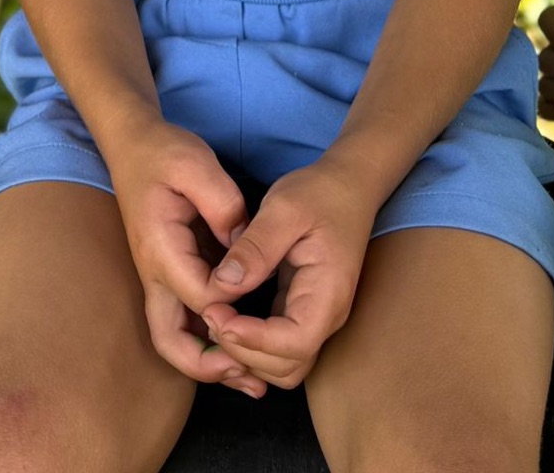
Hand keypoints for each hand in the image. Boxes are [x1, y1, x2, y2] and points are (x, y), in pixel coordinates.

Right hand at [108, 120, 264, 398]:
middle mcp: (154, 272)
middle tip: (250, 375)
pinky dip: (206, 342)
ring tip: (250, 379)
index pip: (201, 296)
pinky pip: (183, 320)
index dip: (234, 306)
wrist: (133, 142)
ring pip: (173, 338)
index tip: (263, 301)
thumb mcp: (197, 165)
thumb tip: (246, 251)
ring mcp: (158, 277)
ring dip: (207, 364)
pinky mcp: (168, 274)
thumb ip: (224, 207)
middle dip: (209, 366)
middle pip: (172, 340)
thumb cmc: (164, 152)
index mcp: (161, 248)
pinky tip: (237, 349)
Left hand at [197, 155, 379, 388]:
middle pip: (287, 366)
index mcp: (328, 293)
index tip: (215, 315)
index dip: (253, 340)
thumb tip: (224, 283)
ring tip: (214, 319)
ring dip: (247, 356)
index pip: (295, 343)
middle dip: (244, 352)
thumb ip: (256, 247)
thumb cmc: (318, 194)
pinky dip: (251, 346)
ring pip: (283, 366)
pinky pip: (278, 348)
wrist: (346, 188)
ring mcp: (315, 319)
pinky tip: (225, 319)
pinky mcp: (300, 313)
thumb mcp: (283, 208)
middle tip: (208, 315)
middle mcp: (326, 317)